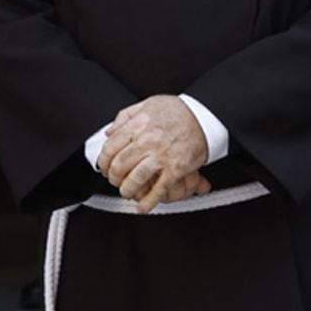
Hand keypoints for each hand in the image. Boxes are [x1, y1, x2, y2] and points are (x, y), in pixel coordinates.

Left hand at [97, 95, 210, 213]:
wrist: (206, 117)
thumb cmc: (180, 111)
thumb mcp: (149, 104)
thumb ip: (126, 116)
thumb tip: (110, 132)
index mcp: (139, 125)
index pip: (110, 148)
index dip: (103, 161)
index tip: (104, 166)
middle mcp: (148, 141)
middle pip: (119, 166)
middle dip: (113, 177)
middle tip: (114, 180)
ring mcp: (162, 156)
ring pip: (135, 179)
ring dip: (127, 190)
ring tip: (126, 192)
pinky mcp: (176, 169)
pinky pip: (159, 189)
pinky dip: (149, 201)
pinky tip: (143, 207)